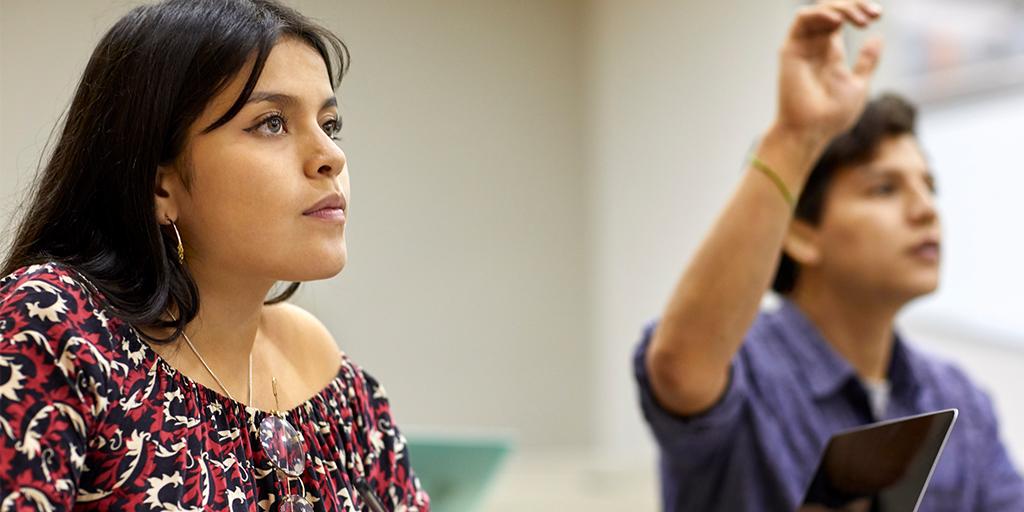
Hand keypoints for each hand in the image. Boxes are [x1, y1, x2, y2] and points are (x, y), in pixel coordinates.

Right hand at [774, 1, 883, 144]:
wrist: (812, 130)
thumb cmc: (832, 115)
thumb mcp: (858, 83)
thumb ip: (866, 61)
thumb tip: (877, 37)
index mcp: (830, 52)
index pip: (842, 18)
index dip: (860, 10)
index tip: (878, 16)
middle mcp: (814, 45)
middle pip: (832, 10)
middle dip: (855, 5)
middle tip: (873, 15)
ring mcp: (802, 46)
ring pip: (819, 10)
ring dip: (842, 8)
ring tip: (860, 20)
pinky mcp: (791, 49)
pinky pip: (802, 19)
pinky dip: (820, 13)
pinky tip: (838, 21)